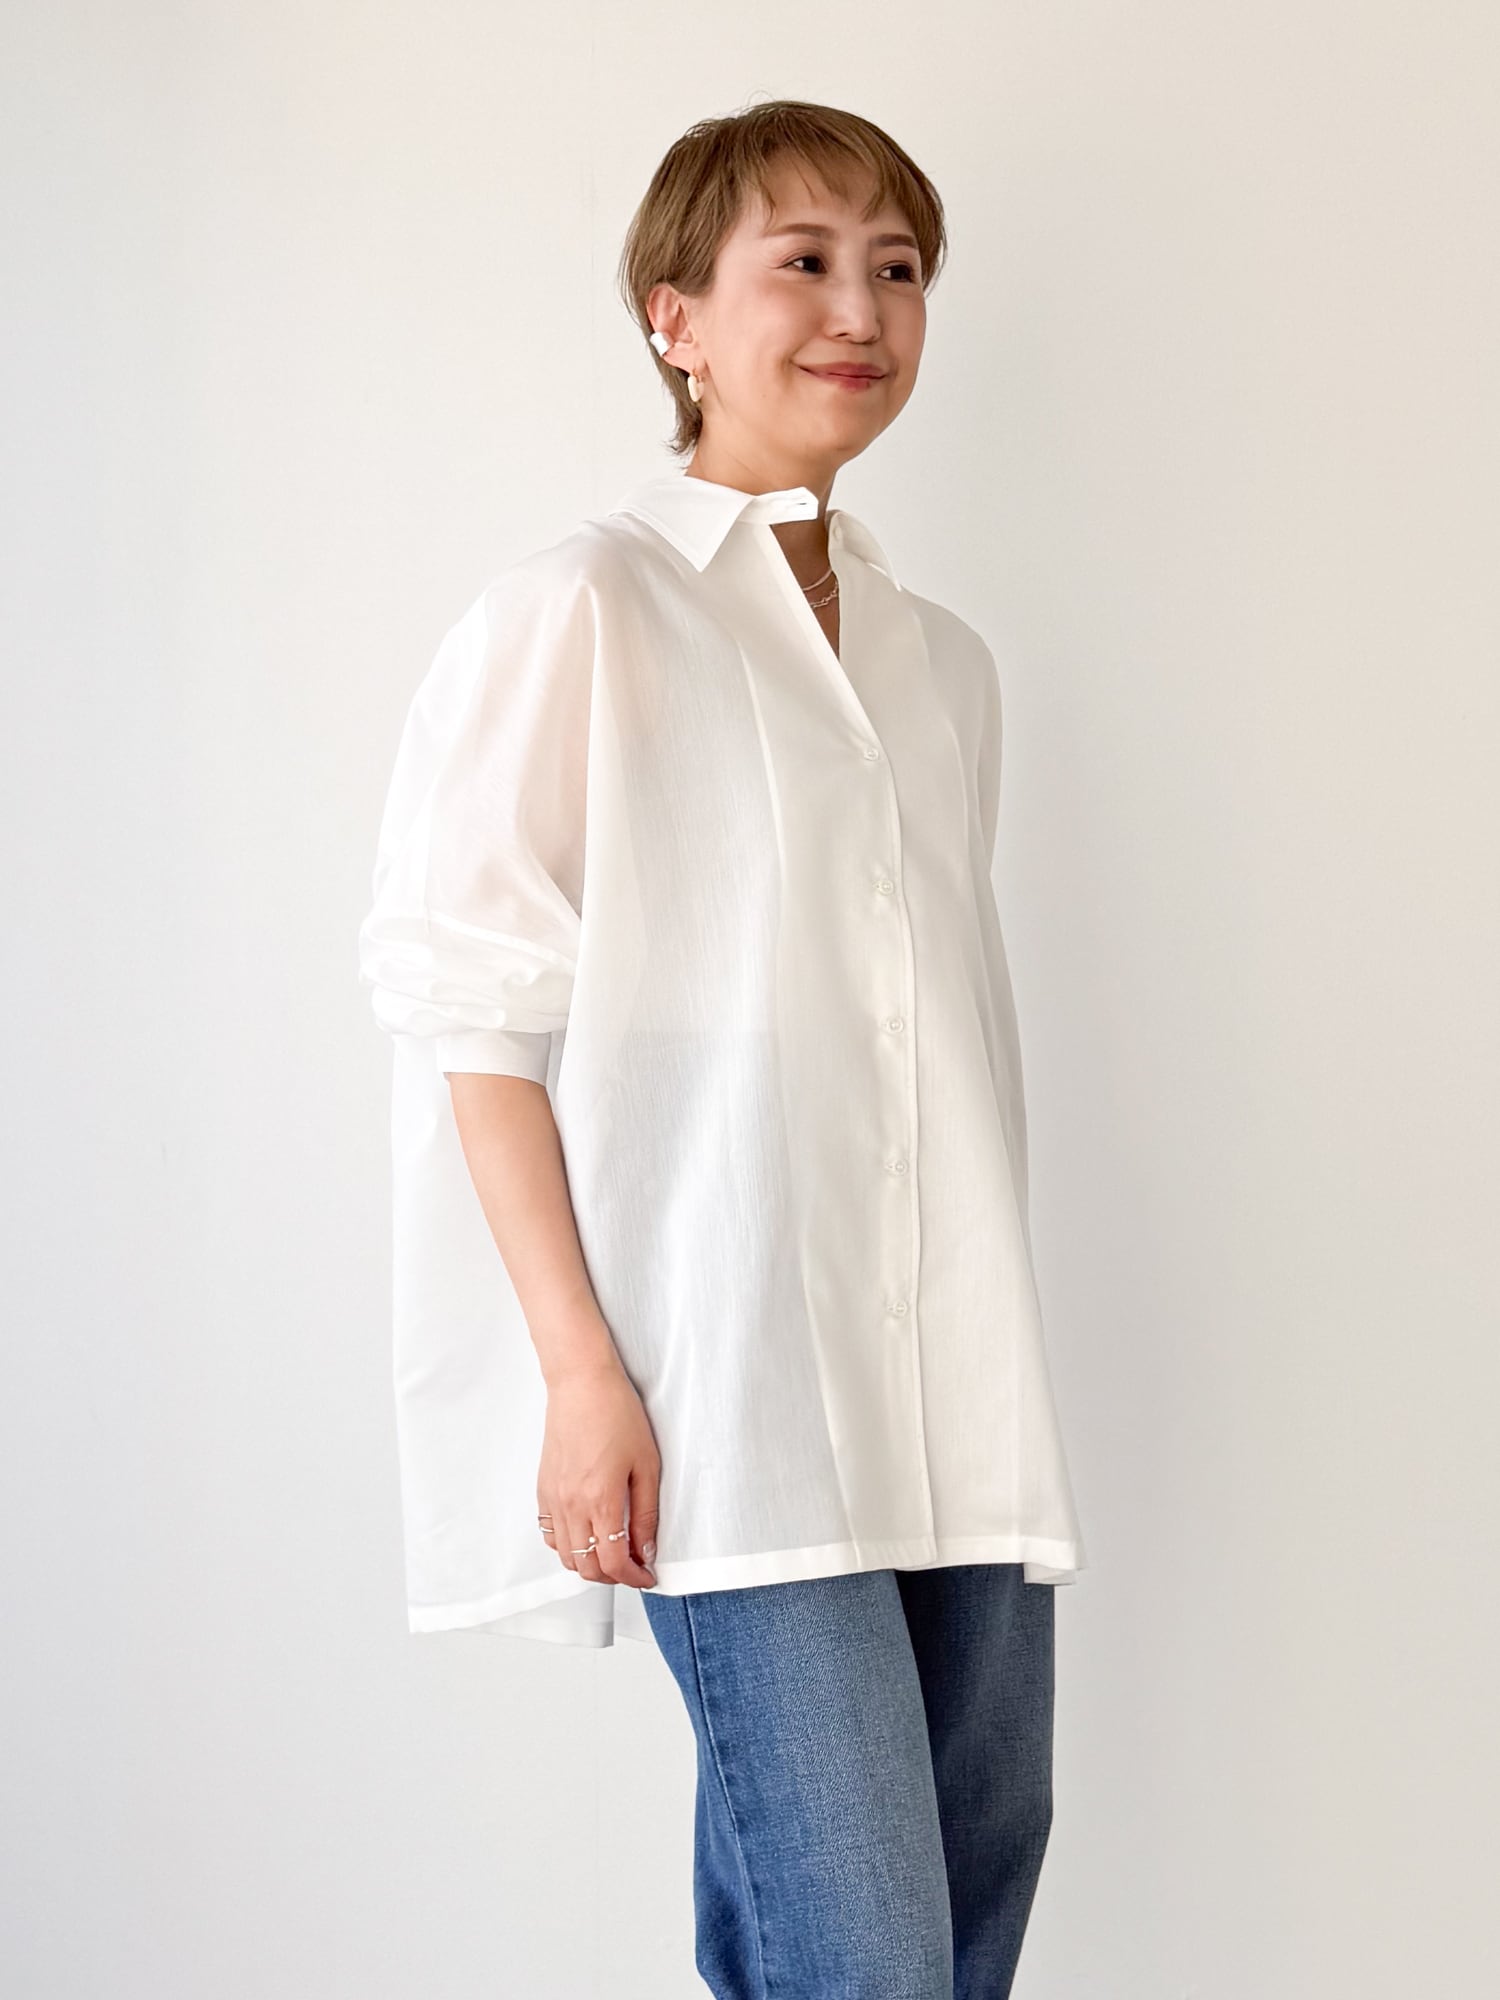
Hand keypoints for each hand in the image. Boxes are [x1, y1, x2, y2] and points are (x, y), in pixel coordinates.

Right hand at [538, 1357, 660, 1589]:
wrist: (581, 1384)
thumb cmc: (616, 1414)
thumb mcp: (646, 1465)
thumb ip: (646, 1513)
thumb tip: (646, 1550)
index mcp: (600, 1501)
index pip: (612, 1563)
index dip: (633, 1577)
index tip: (647, 1575)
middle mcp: (571, 1505)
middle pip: (586, 1567)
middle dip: (612, 1577)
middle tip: (633, 1566)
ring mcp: (553, 1498)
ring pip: (565, 1555)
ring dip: (589, 1565)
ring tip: (611, 1553)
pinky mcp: (543, 1488)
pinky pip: (550, 1533)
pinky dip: (568, 1546)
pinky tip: (586, 1534)